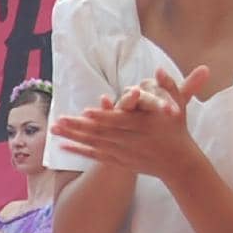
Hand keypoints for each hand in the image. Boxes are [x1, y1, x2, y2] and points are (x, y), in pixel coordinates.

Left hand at [50, 66, 207, 181]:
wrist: (179, 163)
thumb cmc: (177, 130)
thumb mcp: (178, 106)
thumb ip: (169, 86)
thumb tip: (159, 69)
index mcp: (143, 125)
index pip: (120, 121)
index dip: (103, 116)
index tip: (85, 111)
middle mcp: (131, 140)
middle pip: (101, 133)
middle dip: (78, 127)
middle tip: (58, 120)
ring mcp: (123, 153)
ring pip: (94, 145)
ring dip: (73, 138)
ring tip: (54, 130)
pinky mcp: (118, 161)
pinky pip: (95, 156)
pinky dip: (79, 151)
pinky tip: (62, 146)